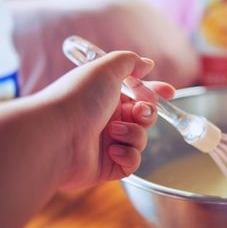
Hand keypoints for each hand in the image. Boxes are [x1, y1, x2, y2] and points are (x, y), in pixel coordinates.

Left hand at [40, 51, 174, 189]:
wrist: (56, 134)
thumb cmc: (79, 98)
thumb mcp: (106, 68)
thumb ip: (130, 62)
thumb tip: (146, 63)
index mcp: (108, 97)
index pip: (139, 94)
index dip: (155, 93)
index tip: (169, 93)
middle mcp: (108, 119)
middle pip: (145, 117)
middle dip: (147, 114)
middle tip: (139, 112)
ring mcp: (108, 143)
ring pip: (141, 139)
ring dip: (133, 133)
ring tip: (113, 131)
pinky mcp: (108, 166)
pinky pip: (132, 162)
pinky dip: (127, 155)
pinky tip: (112, 150)